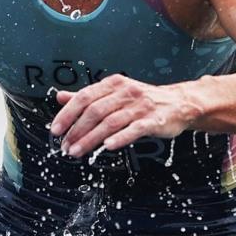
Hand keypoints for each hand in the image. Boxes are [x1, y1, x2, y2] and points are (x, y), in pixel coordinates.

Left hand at [48, 74, 198, 157]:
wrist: (179, 103)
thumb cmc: (143, 100)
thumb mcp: (114, 93)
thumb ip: (88, 96)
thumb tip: (60, 98)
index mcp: (113, 84)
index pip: (84, 97)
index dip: (67, 114)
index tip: (56, 130)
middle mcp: (126, 92)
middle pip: (95, 111)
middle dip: (76, 131)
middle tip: (65, 147)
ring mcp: (140, 106)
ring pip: (110, 123)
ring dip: (90, 139)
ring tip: (77, 152)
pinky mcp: (153, 120)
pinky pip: (134, 129)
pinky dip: (119, 138)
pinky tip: (106, 147)